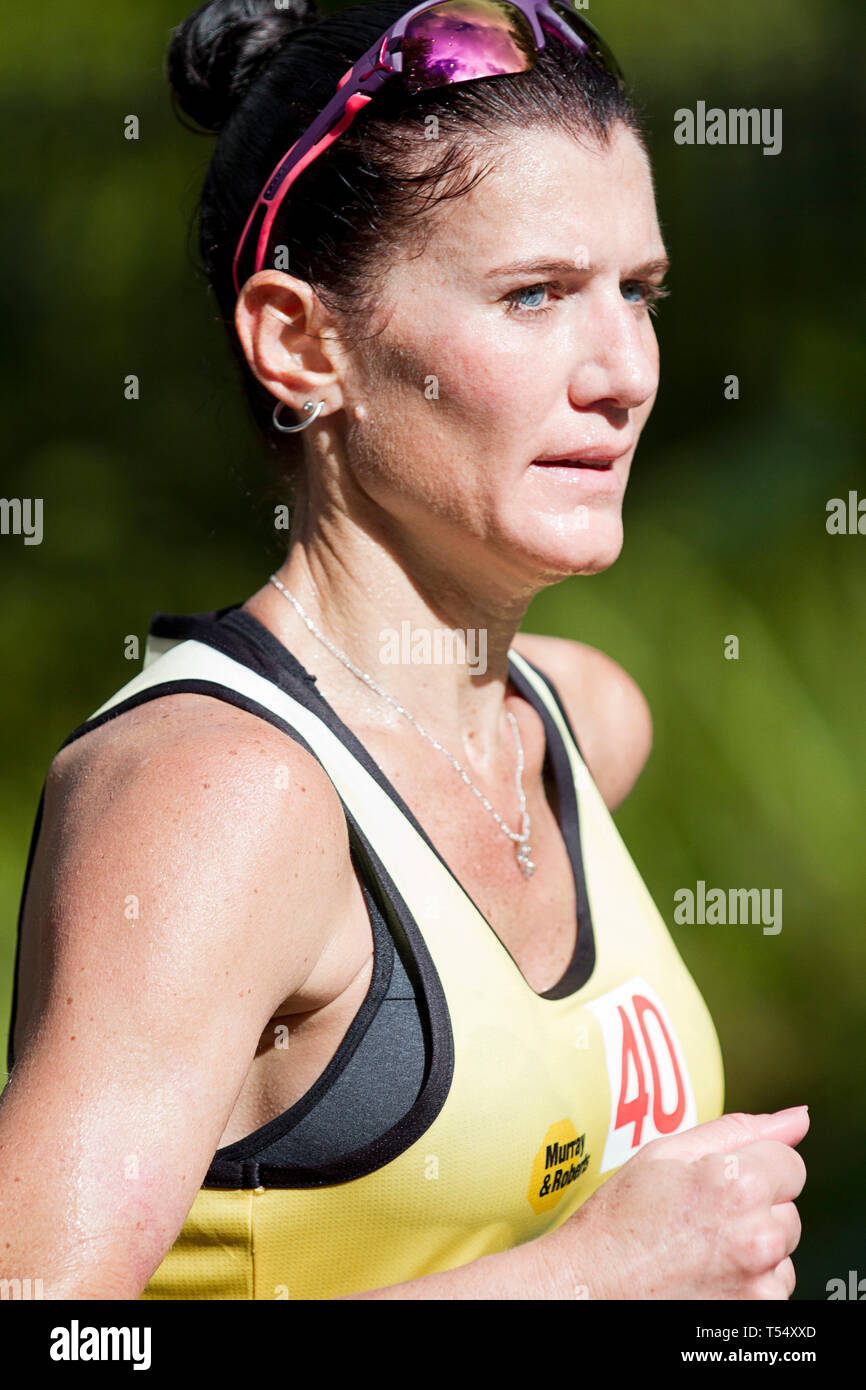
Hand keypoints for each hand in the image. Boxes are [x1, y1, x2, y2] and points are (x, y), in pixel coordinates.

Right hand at [543, 1106, 808, 1298]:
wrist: (590, 1287)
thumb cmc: (619, 1220)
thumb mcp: (666, 1153)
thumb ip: (738, 1131)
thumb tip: (797, 1118)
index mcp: (738, 1184)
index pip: (790, 1163)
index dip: (752, 1166)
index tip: (719, 1180)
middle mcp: (757, 1236)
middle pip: (788, 1208)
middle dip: (755, 1207)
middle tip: (699, 1216)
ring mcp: (760, 1282)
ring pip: (782, 1250)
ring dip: (754, 1246)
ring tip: (699, 1248)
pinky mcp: (756, 1313)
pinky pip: (771, 1286)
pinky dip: (749, 1280)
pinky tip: (706, 1274)